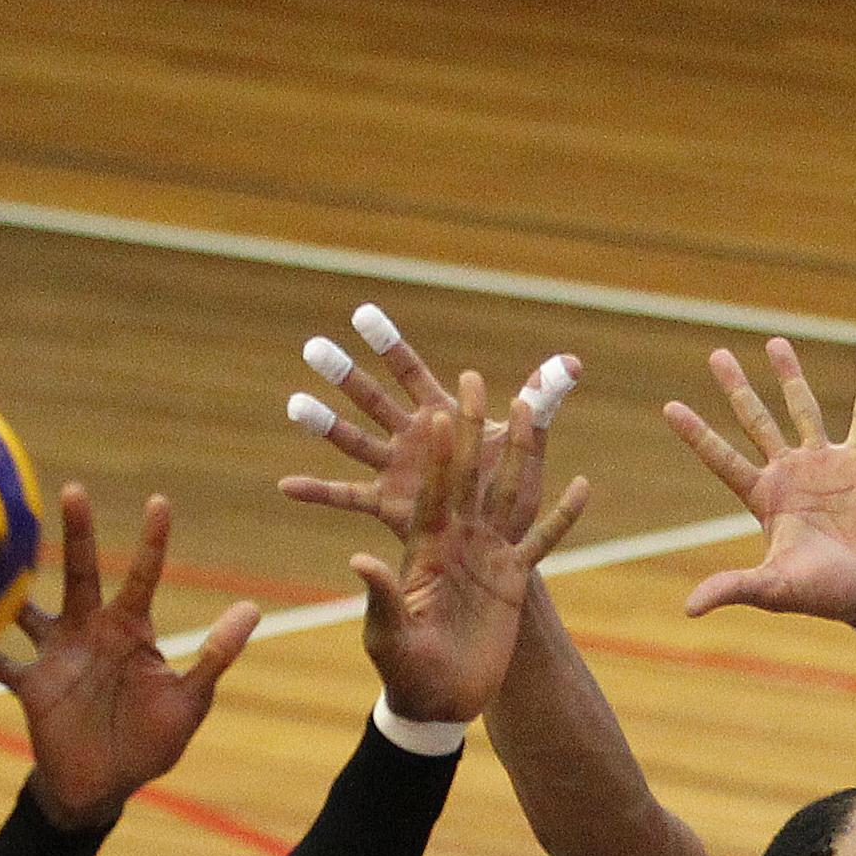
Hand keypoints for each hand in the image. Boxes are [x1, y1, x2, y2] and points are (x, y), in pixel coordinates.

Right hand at [0, 486, 261, 829]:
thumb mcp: (189, 701)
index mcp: (130, 629)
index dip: (152, 541)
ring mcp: (56, 655)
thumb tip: (251, 610)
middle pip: (80, 572)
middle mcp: (89, 630)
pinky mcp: (31, 687)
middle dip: (78, 533)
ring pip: (32, 608)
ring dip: (16, 586)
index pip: (142, 576)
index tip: (159, 502)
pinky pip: (3, 666)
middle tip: (74, 490)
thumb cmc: (147, 741)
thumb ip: (215, 656)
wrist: (104, 786)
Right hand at [280, 300, 585, 554]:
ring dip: (324, 424)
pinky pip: (347, 498)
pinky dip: (317, 491)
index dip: (388, 343)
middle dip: (345, 374)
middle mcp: (412, 439)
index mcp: (442, 417)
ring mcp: (396, 472)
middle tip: (312, 347)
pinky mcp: (388, 507)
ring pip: (354, 442)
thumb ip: (542, 403)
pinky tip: (286, 485)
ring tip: (294, 404)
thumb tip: (569, 363)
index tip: (361, 313)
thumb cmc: (512, 490)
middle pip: (373, 399)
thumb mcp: (528, 447)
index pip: (411, 372)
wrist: (499, 541)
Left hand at [282, 342, 589, 722]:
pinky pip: (544, 542)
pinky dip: (564, 517)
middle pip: (469, 476)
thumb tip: (360, 558)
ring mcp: (486, 556)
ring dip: (521, 454)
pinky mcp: (513, 580)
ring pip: (510, 495)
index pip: (430, 492)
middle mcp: (456, 542)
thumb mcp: (387, 635)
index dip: (434, 455)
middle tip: (477, 381)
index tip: (438, 412)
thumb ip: (380, 596)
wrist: (435, 703)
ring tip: (531, 409)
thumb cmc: (402, 671)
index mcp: (423, 549)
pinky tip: (583, 486)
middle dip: (473, 430)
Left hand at [664, 340, 855, 624]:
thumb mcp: (776, 589)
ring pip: (802, 408)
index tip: (668, 406)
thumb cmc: (826, 594)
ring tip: (773, 342)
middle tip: (716, 354)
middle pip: (755, 420)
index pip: (722, 459)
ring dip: (789, 375)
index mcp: (765, 499)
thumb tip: (690, 608)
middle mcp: (791, 474)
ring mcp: (827, 463)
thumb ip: (735, 588)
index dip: (696, 434)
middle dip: (736, 388)